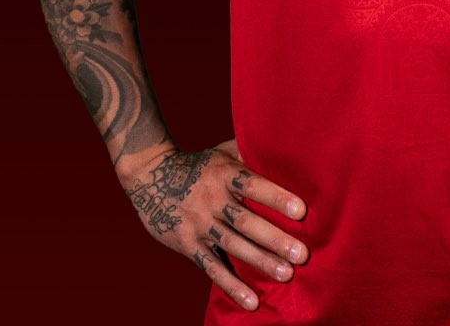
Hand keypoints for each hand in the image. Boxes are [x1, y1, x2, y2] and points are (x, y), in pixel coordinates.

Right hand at [121, 138, 310, 311]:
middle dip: (274, 239)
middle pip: (245, 221)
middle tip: (301, 254)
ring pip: (232, 245)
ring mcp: (198, 224)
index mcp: (223, 174)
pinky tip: (251, 301)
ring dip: (260, 261)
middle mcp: (211, 200)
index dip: (275, 197)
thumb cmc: (198, 165)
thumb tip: (286, 148)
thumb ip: (249, 153)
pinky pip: (211, 267)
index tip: (301, 211)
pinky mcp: (187, 244)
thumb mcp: (221, 153)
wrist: (148, 175)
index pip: (251, 185)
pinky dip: (231, 285)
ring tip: (286, 274)